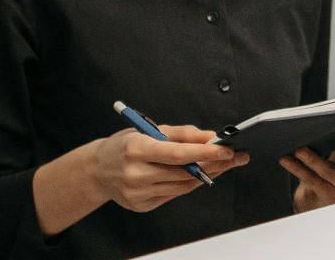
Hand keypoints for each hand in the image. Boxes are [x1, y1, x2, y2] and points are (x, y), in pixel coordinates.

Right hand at [88, 125, 247, 212]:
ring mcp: (137, 193)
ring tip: (224, 164)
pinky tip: (201, 175)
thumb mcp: (148, 129)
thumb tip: (211, 136)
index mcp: (136, 149)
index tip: (227, 150)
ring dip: (206, 175)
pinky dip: (189, 184)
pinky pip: (173, 195)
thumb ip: (181, 133)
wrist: (98, 170)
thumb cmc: (126, 145)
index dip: (205, 152)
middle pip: (184, 173)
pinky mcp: (141, 206)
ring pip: (182, 186)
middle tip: (237, 157)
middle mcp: (135, 173)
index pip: (178, 153)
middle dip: (214, 164)